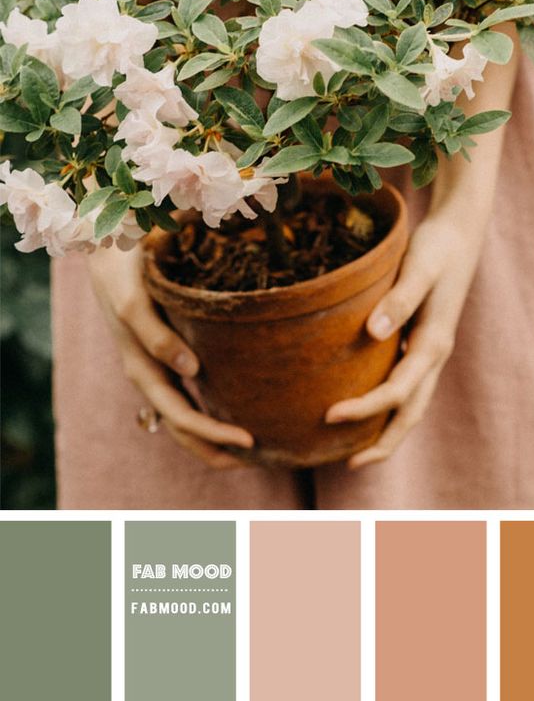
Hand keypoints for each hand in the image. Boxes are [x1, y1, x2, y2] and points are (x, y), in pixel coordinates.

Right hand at [88, 243, 253, 469]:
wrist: (107, 247)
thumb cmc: (123, 270)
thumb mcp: (134, 300)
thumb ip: (156, 337)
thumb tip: (191, 370)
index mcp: (142, 368)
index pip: (181, 416)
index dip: (212, 434)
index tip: (249, 440)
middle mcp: (149, 374)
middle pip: (183, 426)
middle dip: (216, 447)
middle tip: (258, 454)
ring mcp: (155, 367)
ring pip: (183, 415)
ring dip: (212, 436)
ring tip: (249, 448)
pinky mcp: (163, 353)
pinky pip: (185, 392)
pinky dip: (207, 410)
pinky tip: (233, 412)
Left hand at [325, 212, 481, 467]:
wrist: (461, 229)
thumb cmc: (437, 246)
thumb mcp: (419, 267)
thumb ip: (399, 299)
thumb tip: (374, 333)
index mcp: (434, 343)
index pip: (397, 391)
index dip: (365, 408)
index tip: (330, 415)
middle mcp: (435, 353)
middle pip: (411, 411)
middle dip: (383, 441)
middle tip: (349, 463)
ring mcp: (431, 349)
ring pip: (411, 402)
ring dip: (387, 428)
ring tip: (355, 450)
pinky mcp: (423, 340)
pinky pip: (406, 383)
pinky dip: (389, 403)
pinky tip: (365, 403)